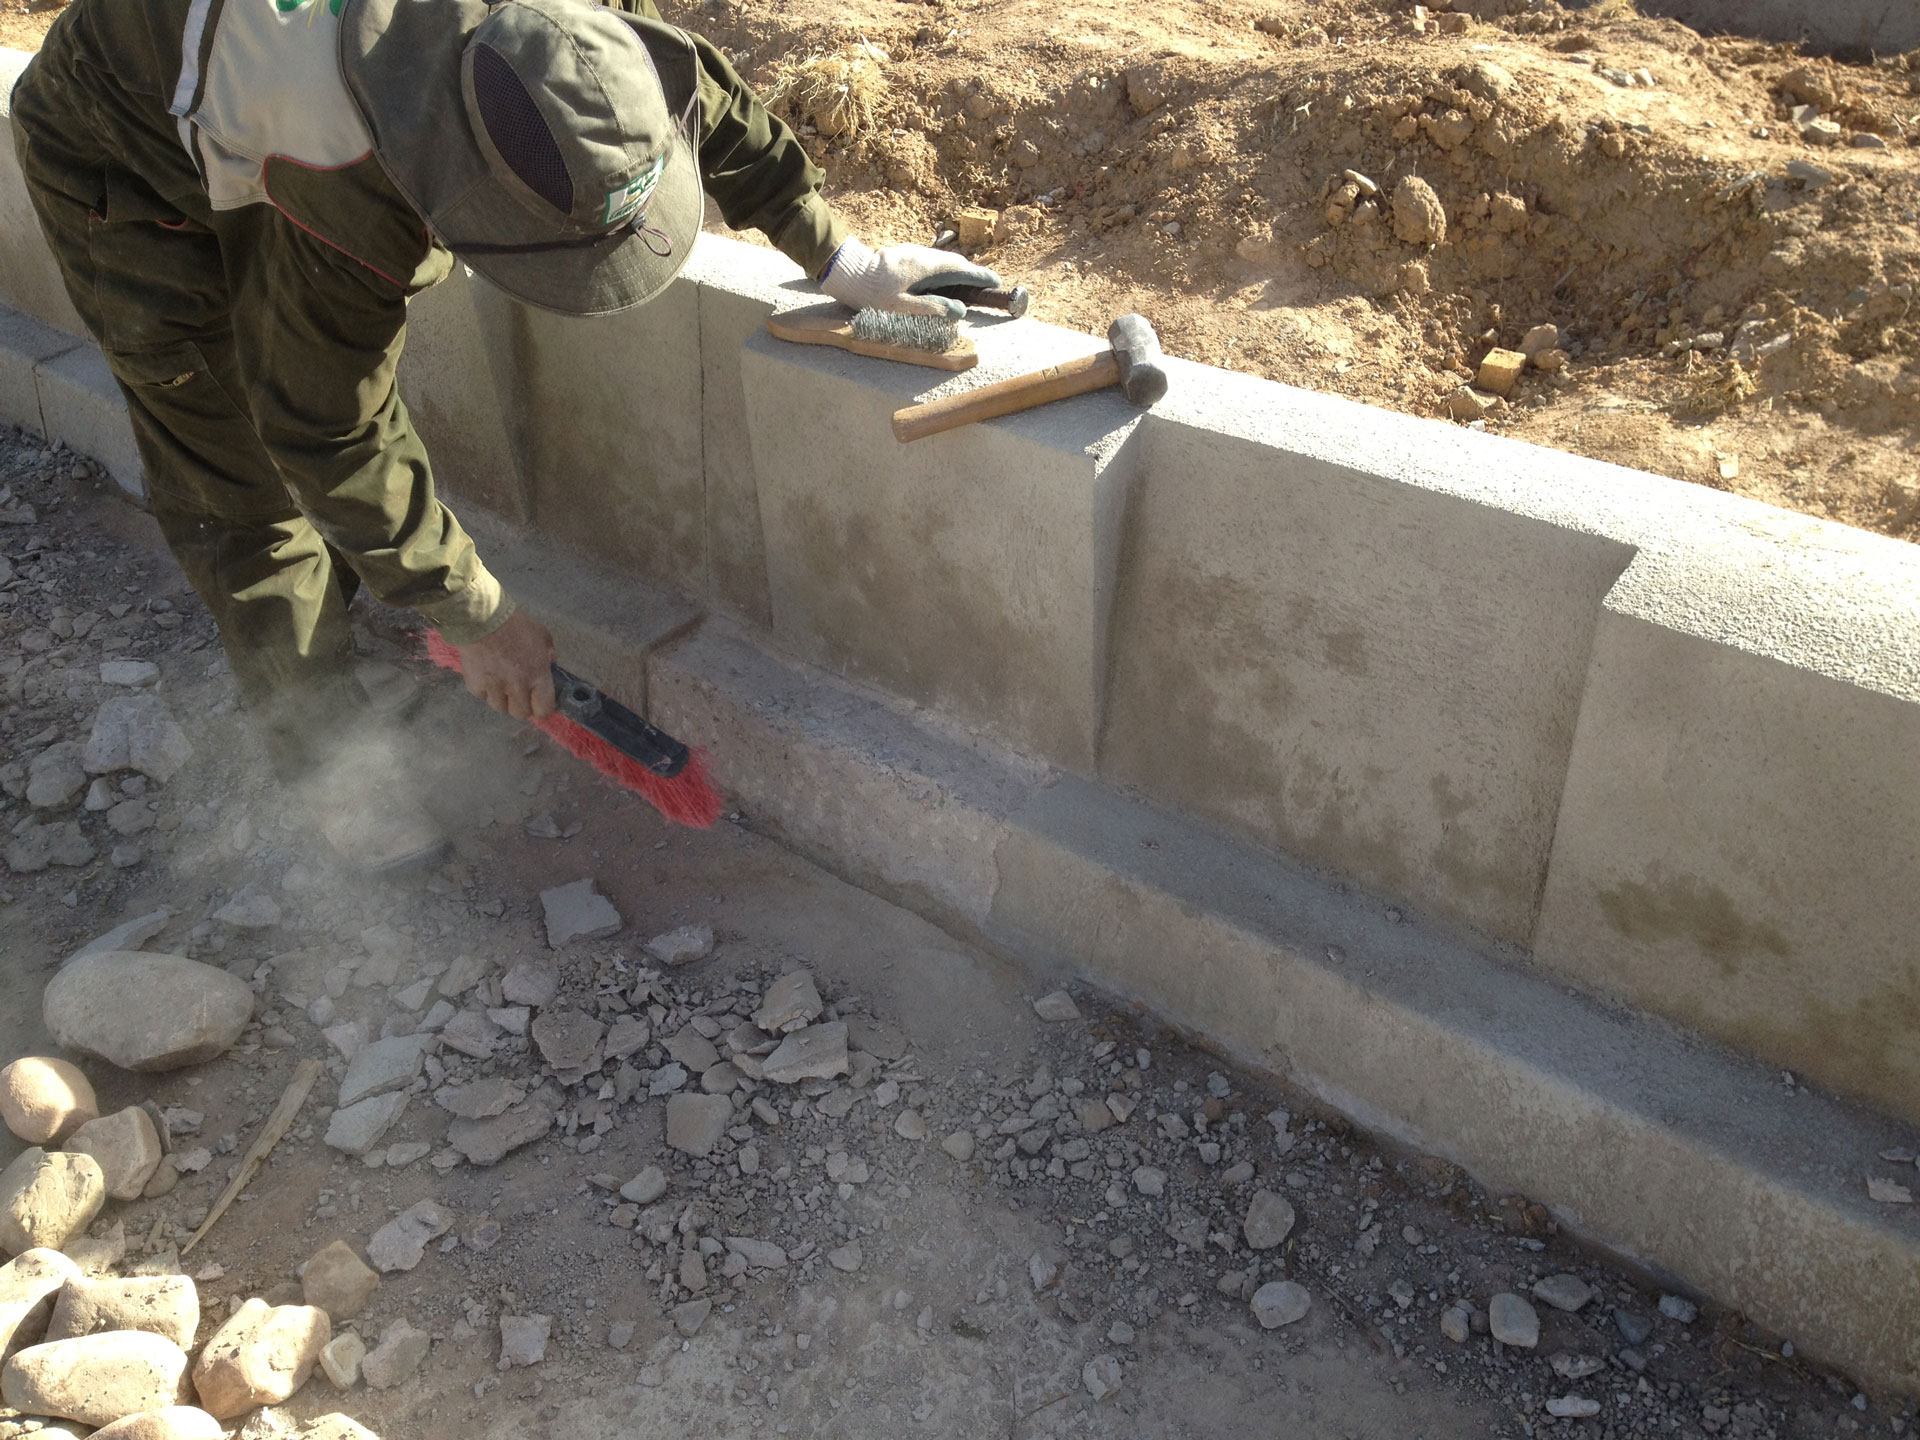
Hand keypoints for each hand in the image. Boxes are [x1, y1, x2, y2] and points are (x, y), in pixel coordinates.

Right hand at [458, 611, 555, 720]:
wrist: (482, 619)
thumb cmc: (515, 624)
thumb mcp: (541, 635)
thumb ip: (549, 652)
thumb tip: (552, 662)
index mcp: (537, 675)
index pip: (544, 709)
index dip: (541, 709)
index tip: (538, 704)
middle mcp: (517, 686)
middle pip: (520, 713)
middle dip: (520, 705)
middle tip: (518, 692)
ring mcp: (495, 688)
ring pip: (500, 707)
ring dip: (501, 698)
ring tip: (500, 682)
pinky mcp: (475, 685)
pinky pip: (482, 696)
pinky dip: (484, 689)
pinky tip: (485, 675)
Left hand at [820, 238, 1002, 318]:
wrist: (847, 273)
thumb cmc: (872, 294)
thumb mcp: (901, 307)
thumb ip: (932, 308)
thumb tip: (959, 310)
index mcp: (925, 267)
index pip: (960, 270)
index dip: (979, 276)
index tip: (995, 282)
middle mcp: (921, 255)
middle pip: (954, 262)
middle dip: (972, 273)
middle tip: (987, 283)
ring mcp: (912, 252)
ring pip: (942, 260)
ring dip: (958, 270)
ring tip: (970, 282)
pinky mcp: (904, 254)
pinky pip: (931, 261)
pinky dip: (944, 269)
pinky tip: (943, 278)